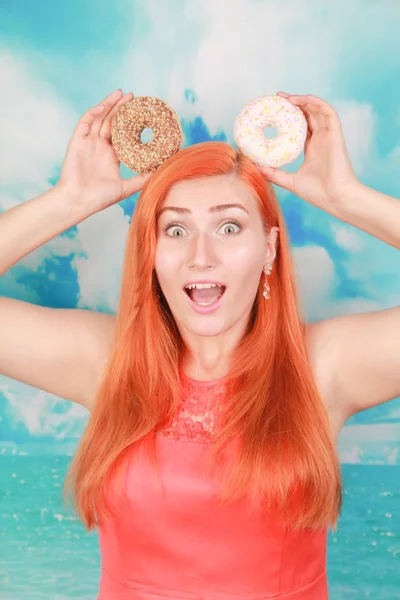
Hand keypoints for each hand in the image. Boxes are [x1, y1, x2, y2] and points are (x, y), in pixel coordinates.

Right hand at [56, 89, 150, 214]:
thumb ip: (141, 180)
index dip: (130, 121)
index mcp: (110, 155)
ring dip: (109, 104)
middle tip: (133, 97)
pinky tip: (104, 106)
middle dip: (121, 108)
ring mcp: (88, 142)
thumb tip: (161, 173)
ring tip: (120, 93)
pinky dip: (94, 113)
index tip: (141, 112)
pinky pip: (85, 122)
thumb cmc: (98, 198)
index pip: (122, 133)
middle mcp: (99, 146)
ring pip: (99, 118)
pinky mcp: (77, 141)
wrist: (78, 201)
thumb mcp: (125, 188)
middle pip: (111, 121)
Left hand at [260, 93, 358, 208]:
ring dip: (303, 100)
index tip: (273, 110)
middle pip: (308, 114)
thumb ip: (273, 174)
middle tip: (277, 98)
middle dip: (293, 104)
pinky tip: (303, 99)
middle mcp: (320, 139)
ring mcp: (328, 136)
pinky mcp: (336, 135)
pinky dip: (317, 103)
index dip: (288, 116)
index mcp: (311, 148)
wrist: (336, 198)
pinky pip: (329, 113)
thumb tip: (255, 166)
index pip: (300, 126)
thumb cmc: (318, 193)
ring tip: (286, 97)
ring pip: (317, 110)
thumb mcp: (289, 181)